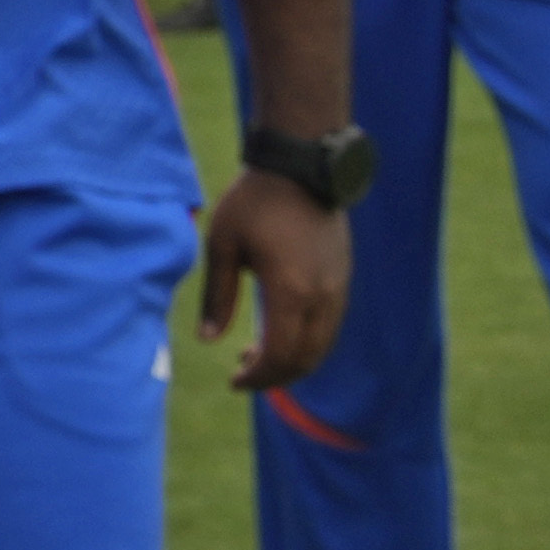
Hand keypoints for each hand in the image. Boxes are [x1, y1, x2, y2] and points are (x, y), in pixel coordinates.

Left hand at [196, 169, 354, 391]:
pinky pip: (329, 326)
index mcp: (291, 291)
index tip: (234, 381)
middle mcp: (323, 296)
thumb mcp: (223, 245)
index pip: (281, 355)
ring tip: (256, 355)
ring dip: (292, 360)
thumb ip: (217, 295)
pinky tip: (279, 333)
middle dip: (275, 375)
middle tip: (242, 373)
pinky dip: (306, 341)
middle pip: (306, 359)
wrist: (301, 167)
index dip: (259, 377)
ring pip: (321, 346)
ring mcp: (338, 288)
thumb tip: (207, 339)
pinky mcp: (342, 279)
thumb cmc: (254, 202)